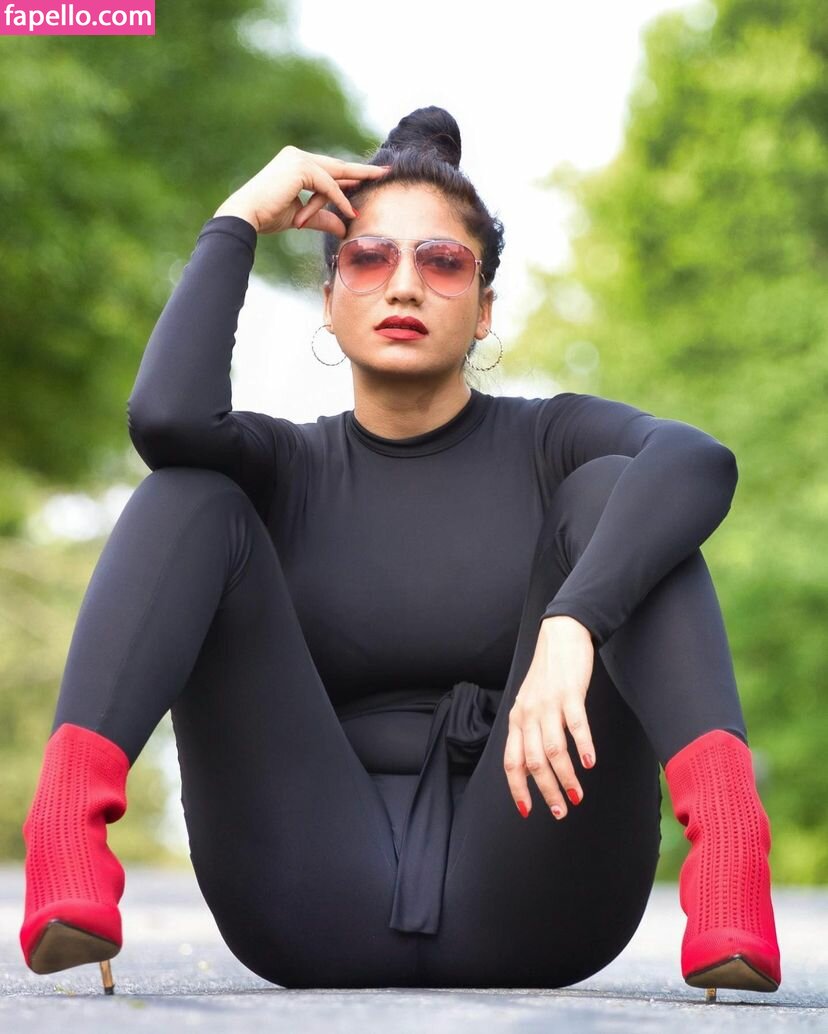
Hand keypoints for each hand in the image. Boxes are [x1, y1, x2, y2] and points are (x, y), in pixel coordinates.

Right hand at [213, 145, 390, 236]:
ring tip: (379, 179)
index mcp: (295, 163)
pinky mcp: (299, 169)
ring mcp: (297, 159)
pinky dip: (339, 199)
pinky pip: (327, 185)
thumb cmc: (268, 216)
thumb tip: (344, 227)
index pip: (329, 169)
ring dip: (355, 182)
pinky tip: (350, 212)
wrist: (246, 216)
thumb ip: (323, 217)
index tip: (369, 177)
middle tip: (385, 170)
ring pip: (334, 174)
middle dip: (361, 170)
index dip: (350, 175)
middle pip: (336, 165)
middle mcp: (296, 156)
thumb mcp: (302, 216)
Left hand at [504, 615, 596, 820]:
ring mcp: (549, 704)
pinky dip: (583, 745)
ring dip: (566, 777)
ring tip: (577, 795)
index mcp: (517, 719)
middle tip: (561, 811)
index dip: (518, 789)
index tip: (528, 811)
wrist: (560, 635)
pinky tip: (591, 762)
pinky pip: (576, 724)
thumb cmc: (548, 674)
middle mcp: (528, 714)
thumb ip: (530, 731)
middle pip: (533, 761)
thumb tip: (533, 766)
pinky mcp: (570, 693)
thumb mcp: (530, 704)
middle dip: (546, 790)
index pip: (511, 762)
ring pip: (553, 749)